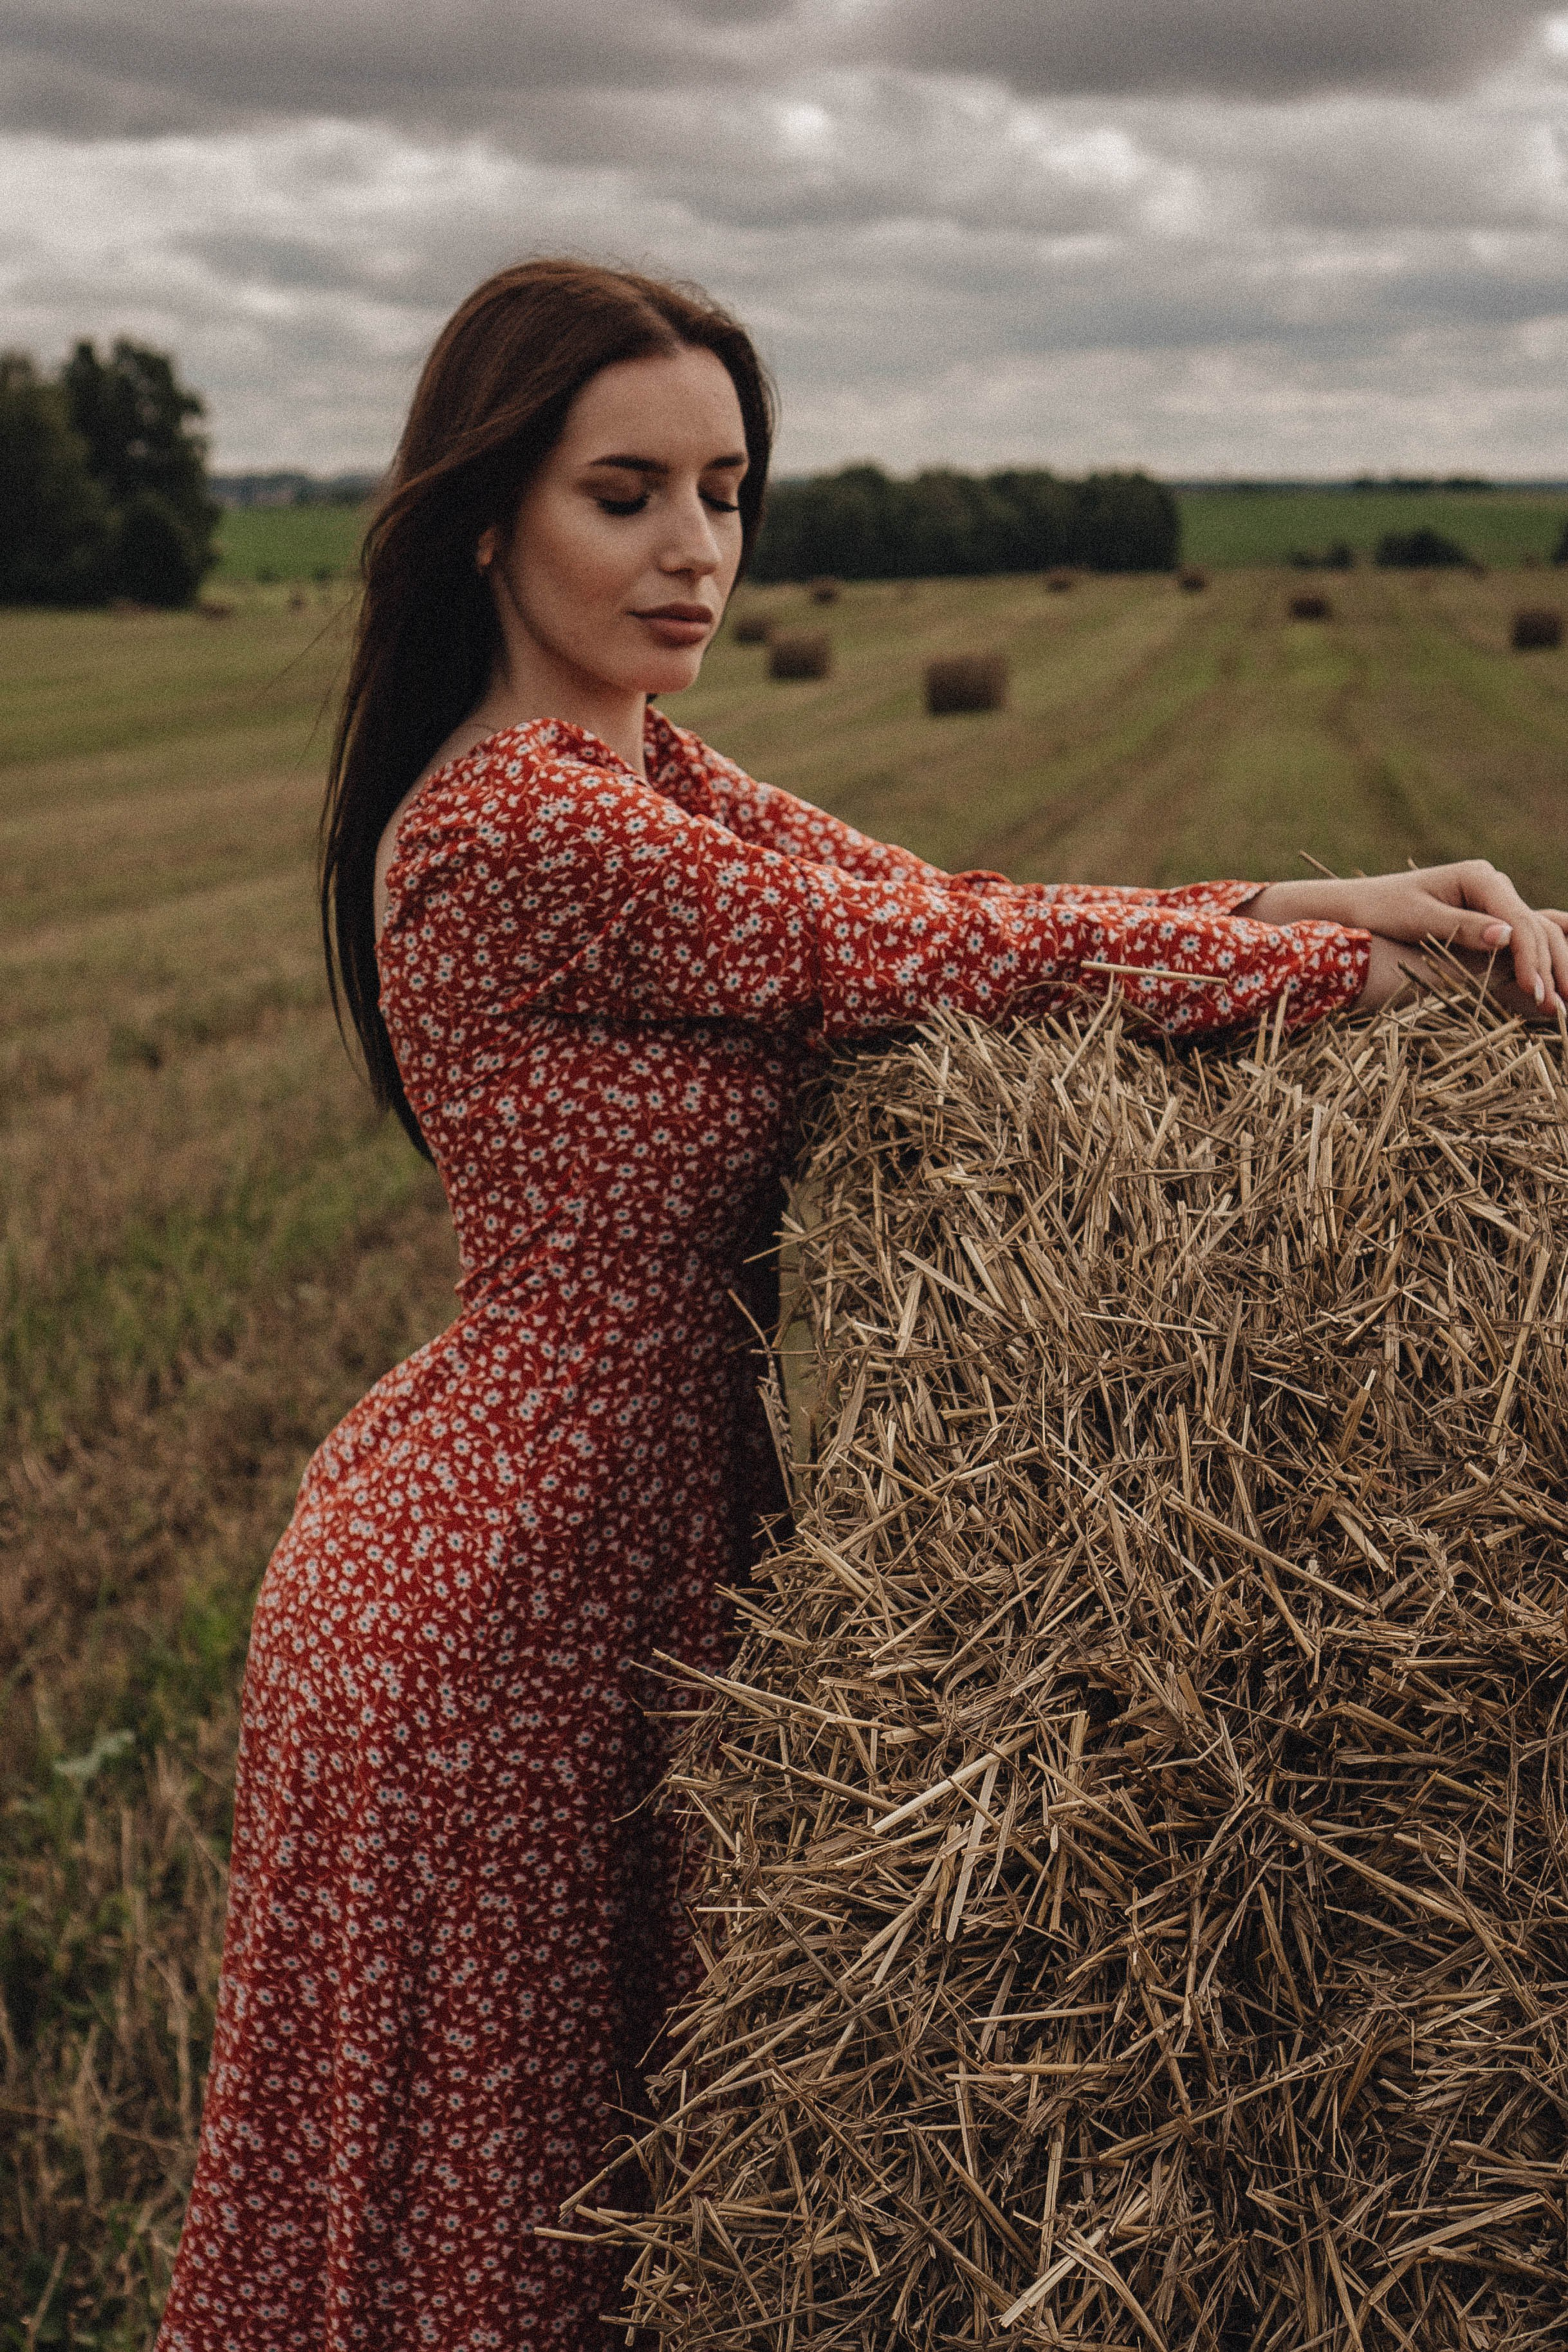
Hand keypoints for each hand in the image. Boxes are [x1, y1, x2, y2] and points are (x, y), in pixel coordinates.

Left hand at [1245, 863, 1567, 1013]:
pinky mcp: (1488, 921)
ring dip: (1550, 970)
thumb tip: (1506, 937)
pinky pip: (1522, 943)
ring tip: (1559, 1008)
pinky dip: (1536, 967)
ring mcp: (1494, 903)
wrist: (1359, 907)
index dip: (1531, 959)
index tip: (1535, 993)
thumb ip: (1461, 928)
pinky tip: (1547, 992)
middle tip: (1559, 1009)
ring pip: (1536, 936)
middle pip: (1536, 929)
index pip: (1518, 921)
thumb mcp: (1417, 919)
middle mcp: (1494, 885)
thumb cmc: (1380, 910)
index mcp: (1479, 877)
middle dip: (1549, 969)